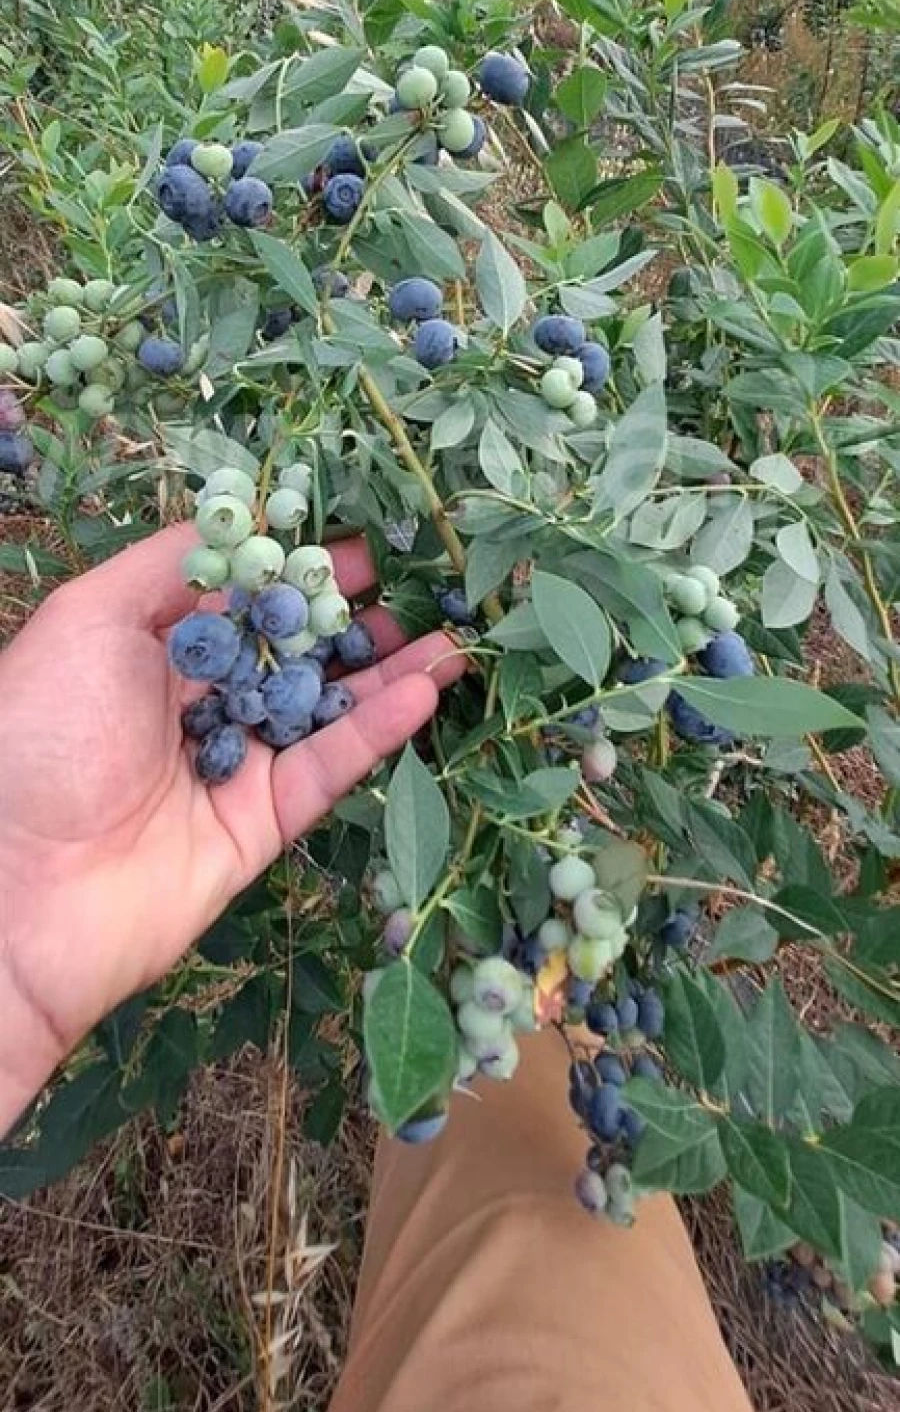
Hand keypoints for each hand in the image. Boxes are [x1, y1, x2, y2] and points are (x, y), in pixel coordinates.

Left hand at [0, 524, 464, 1132]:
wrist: (16, 888)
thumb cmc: (36, 736)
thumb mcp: (89, 619)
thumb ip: (170, 566)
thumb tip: (243, 524)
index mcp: (152, 648)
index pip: (245, 596)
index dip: (302, 563)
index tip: (363, 533)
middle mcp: (198, 702)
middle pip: (294, 648)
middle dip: (357, 613)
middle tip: (426, 578)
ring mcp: (234, 764)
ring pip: (326, 706)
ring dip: (389, 670)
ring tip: (452, 633)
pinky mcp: (261, 824)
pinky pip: (330, 768)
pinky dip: (379, 729)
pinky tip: (426, 688)